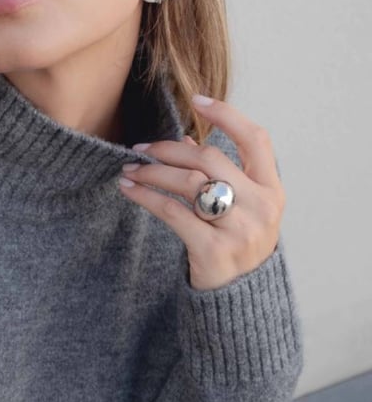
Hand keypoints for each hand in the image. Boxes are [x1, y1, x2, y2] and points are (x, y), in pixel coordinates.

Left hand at [118, 95, 284, 290]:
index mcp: (272, 190)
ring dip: (153, 170)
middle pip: (210, 158)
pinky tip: (129, 189)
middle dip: (170, 148)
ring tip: (130, 168)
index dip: (226, 114)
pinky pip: (172, 212)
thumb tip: (188, 138)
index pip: (255, 138)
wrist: (241, 301)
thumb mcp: (241, 209)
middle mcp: (261, 206)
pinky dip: (146, 196)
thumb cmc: (236, 247)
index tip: (197, 99)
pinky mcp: (213, 249)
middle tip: (141, 148)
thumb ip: (222, 175)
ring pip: (188, 182)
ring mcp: (239, 229)